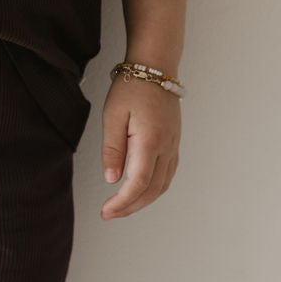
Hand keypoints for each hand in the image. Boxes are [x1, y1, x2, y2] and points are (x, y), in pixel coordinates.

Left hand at [100, 74, 180, 218]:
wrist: (155, 67)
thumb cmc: (132, 87)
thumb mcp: (112, 116)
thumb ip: (112, 150)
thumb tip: (112, 179)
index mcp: (151, 140)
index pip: (139, 182)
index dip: (123, 202)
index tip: (106, 211)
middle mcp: (167, 146)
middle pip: (152, 190)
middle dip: (130, 207)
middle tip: (109, 213)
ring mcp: (173, 146)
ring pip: (162, 185)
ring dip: (142, 201)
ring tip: (121, 207)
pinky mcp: (174, 143)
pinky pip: (167, 174)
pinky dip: (153, 189)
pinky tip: (139, 191)